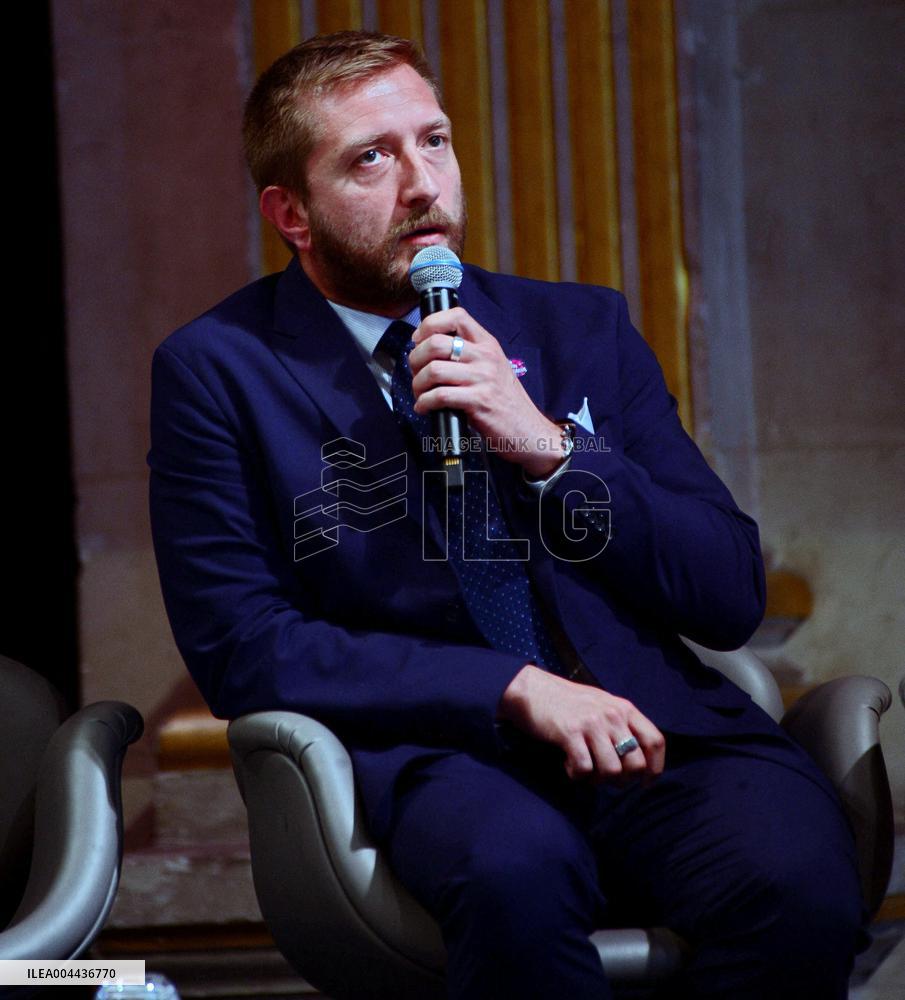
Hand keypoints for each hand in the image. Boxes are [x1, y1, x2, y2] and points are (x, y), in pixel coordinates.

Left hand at [409, 307, 563, 478]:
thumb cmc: (506, 402)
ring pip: (434, 370)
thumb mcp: (492, 368)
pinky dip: (424, 403)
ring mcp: (483, 379)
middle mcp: (486, 357)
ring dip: (418, 384)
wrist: (529, 430)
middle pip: (436, 343)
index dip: (429, 324)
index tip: (418, 340)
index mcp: (488, 344)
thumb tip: (430, 351)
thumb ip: (468, 356)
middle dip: (415, 360)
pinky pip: (440, 395)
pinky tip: (425, 408)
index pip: (456, 316)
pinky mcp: (479, 401)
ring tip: (420, 394)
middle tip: (416, 374)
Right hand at [497, 665, 665, 782]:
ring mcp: (592, 724)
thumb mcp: (602, 705)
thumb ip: (620, 726)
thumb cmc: (568, 702)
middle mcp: (612, 715)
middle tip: (606, 777)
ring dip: (598, 779)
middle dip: (623, 780)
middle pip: (636, 764)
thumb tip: (636, 761)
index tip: (644, 782)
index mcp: (624, 709)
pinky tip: (568, 764)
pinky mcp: (570, 733)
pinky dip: (577, 775)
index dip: (654, 768)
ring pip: (612, 771)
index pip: (655, 741)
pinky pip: (584, 769)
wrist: (532, 690)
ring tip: (586, 770)